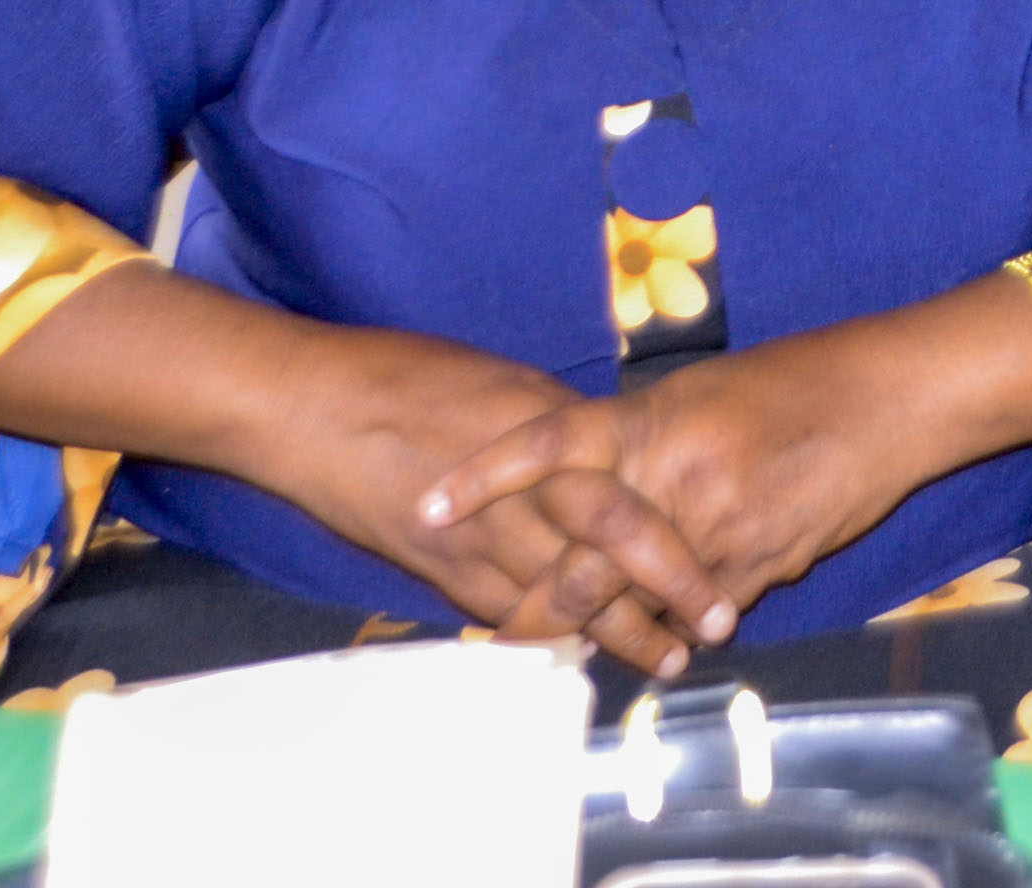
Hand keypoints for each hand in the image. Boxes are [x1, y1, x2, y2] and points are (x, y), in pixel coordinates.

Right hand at [244, 324, 735, 676]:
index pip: (626, 504)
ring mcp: (473, 540)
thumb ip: (563, 428)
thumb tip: (618, 452)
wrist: (311, 406)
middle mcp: (515, 494)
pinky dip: (549, 636)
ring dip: (614, 633)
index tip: (719, 566)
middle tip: (713, 628)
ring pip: (559, 603)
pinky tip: (583, 652)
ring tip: (663, 656)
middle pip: (604, 561)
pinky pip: (505, 615)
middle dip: (662, 599)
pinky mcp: (438, 569)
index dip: (676, 547)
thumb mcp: (505, 383)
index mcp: (542, 432)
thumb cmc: (408, 375)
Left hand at [420, 317, 951, 639]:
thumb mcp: (702, 393)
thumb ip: (640, 439)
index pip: (546, 448)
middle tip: (497, 636)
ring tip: (572, 651)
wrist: (891, 401)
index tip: (424, 509)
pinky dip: (677, 626)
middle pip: (581, 569)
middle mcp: (674, 482)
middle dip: (538, 612)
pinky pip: (697, 615)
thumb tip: (589, 479)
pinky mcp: (758, 571)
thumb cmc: (796, 381)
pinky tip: (670, 639)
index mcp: (651, 423)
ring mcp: (717, 535)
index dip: (483, 479)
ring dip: (608, 632)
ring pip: (637, 606)